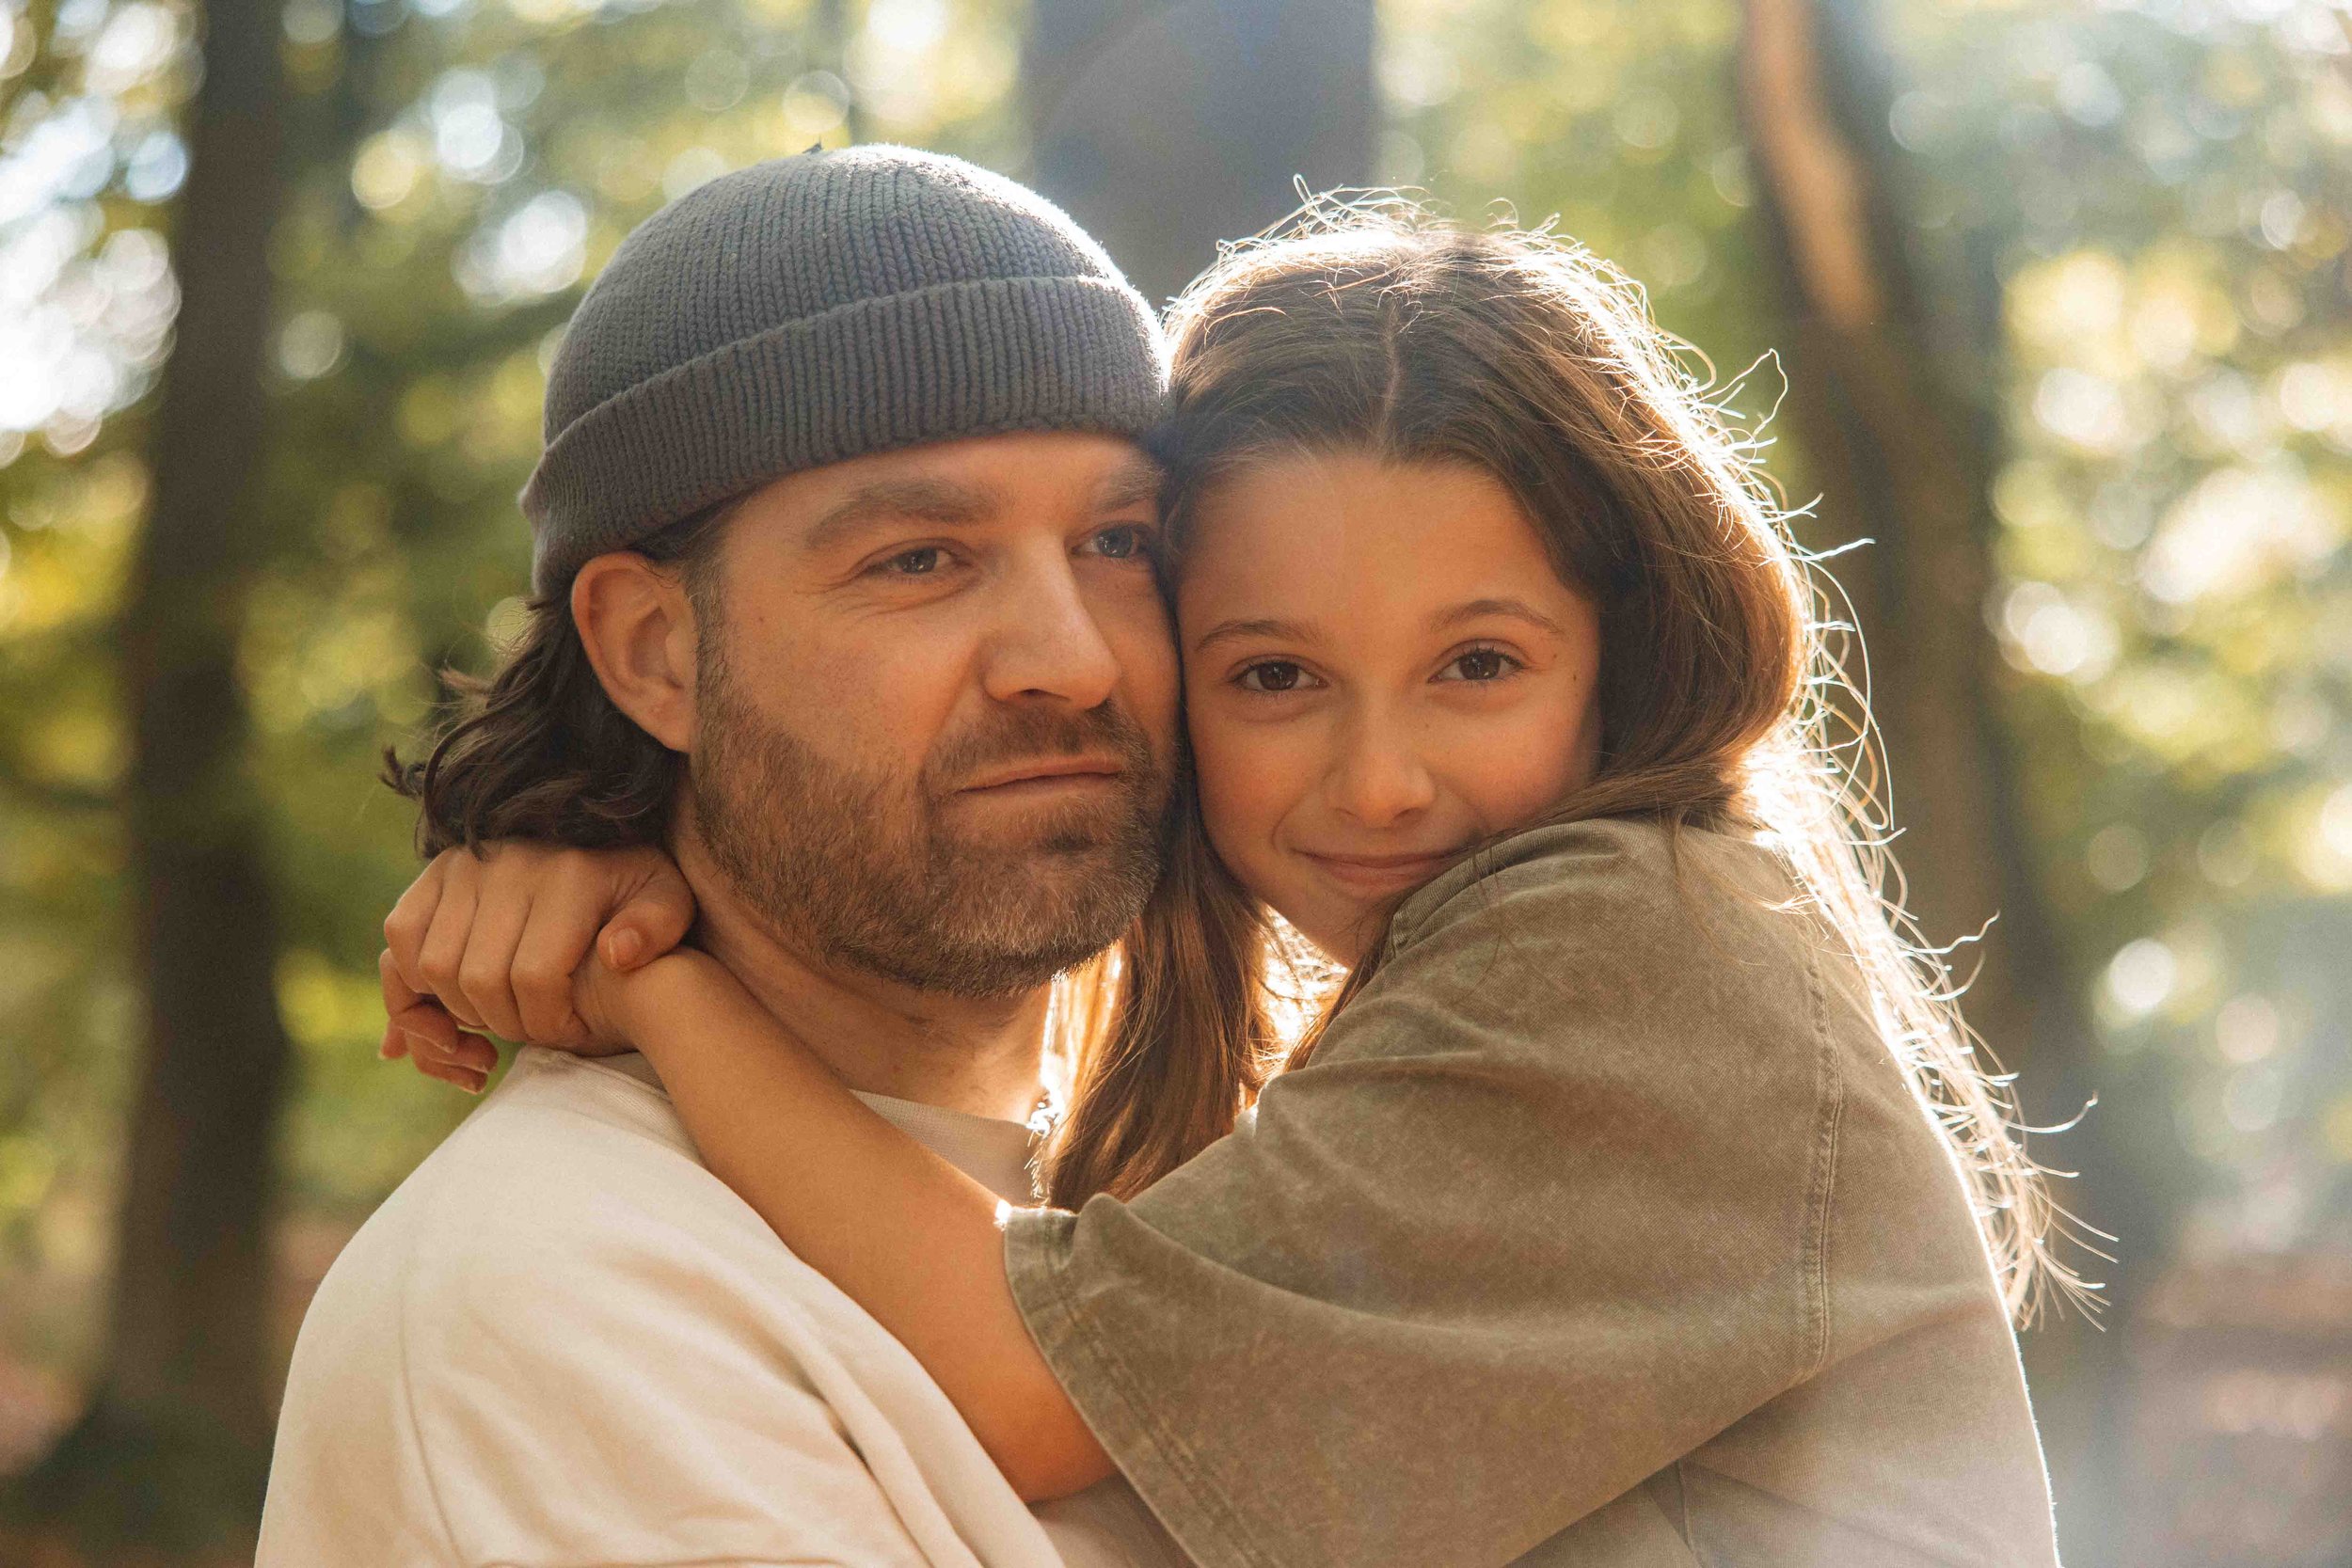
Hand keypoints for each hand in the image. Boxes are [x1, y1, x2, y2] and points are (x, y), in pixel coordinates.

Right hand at [379, 841, 695, 1091]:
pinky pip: (400, 935)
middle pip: (475, 978)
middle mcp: (508, 861)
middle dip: (502, 1024)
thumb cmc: (635, 892)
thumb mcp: (670, 903)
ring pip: (430, 964)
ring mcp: (464, 863)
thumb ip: (657, 928)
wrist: (598, 846)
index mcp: (569, 874)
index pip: (534, 977)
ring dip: (453, 1012)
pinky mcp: (434, 871)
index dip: (545, 1023)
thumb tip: (615, 955)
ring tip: (491, 1028)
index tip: (567, 1034)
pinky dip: (413, 981)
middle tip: (527, 1036)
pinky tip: (449, 1008)